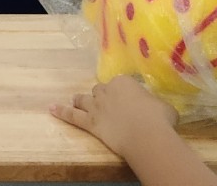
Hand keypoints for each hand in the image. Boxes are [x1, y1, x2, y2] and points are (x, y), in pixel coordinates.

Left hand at [51, 78, 181, 162]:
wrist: (146, 134)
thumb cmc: (159, 119)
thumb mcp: (165, 107)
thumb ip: (156, 105)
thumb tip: (158, 109)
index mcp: (124, 82)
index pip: (120, 84)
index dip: (123, 93)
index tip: (128, 100)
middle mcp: (107, 91)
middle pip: (100, 90)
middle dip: (103, 97)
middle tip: (108, 105)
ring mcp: (96, 106)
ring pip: (84, 99)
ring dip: (81, 100)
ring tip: (76, 100)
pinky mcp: (90, 122)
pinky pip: (73, 116)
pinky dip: (62, 112)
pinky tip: (52, 108)